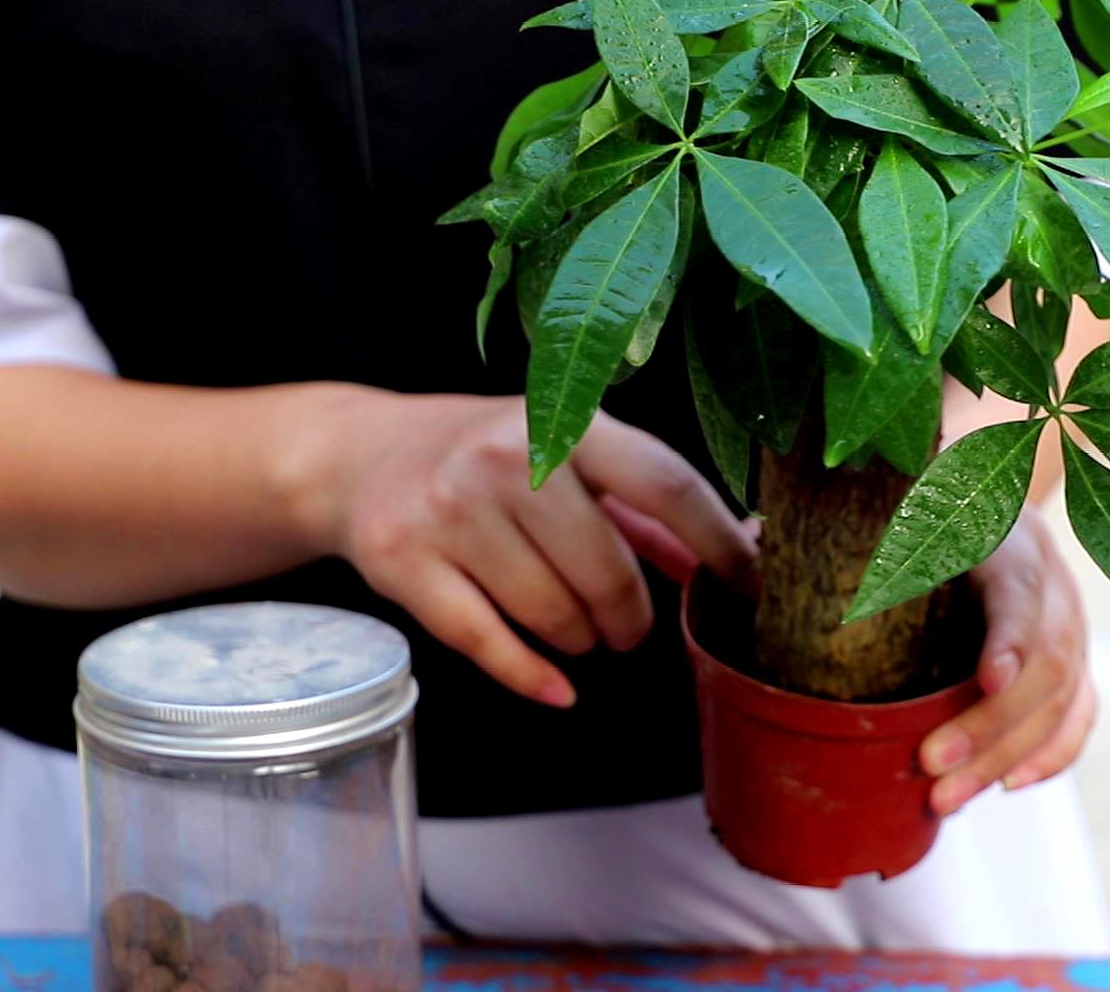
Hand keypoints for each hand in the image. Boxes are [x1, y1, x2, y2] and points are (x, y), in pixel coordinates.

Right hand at [301, 390, 757, 708]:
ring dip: (580, 638)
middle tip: (627, 628)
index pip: (666, 485)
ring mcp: (450, 508)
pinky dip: (532, 676)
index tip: (750, 586)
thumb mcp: (566, 454)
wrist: (359, 454)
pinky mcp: (404, 561)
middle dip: (630, 616)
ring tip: (576, 627)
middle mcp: (506, 457)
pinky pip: (488, 643)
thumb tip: (736, 555)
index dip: (717, 544)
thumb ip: (643, 505)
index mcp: (565, 420)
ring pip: (552, 614)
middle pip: (607, 571)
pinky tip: (557, 688)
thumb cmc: (486, 457)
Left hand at [919, 512, 1097, 814]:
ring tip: (948, 797)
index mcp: (1013, 543)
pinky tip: (1007, 786)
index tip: (990, 682)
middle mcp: (1056, 589)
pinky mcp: (1080, 662)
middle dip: (989, 725)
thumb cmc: (939, 520)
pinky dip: (1049, 757)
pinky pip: (1080, 715)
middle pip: (1045, 665)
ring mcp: (1076, 629)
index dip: (1012, 640)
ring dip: (1006, 756)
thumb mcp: (917, 520)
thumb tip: (807, 577)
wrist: (993, 505)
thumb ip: (892, 550)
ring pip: (1062, 702)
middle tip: (929, 764)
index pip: (1022, 593)